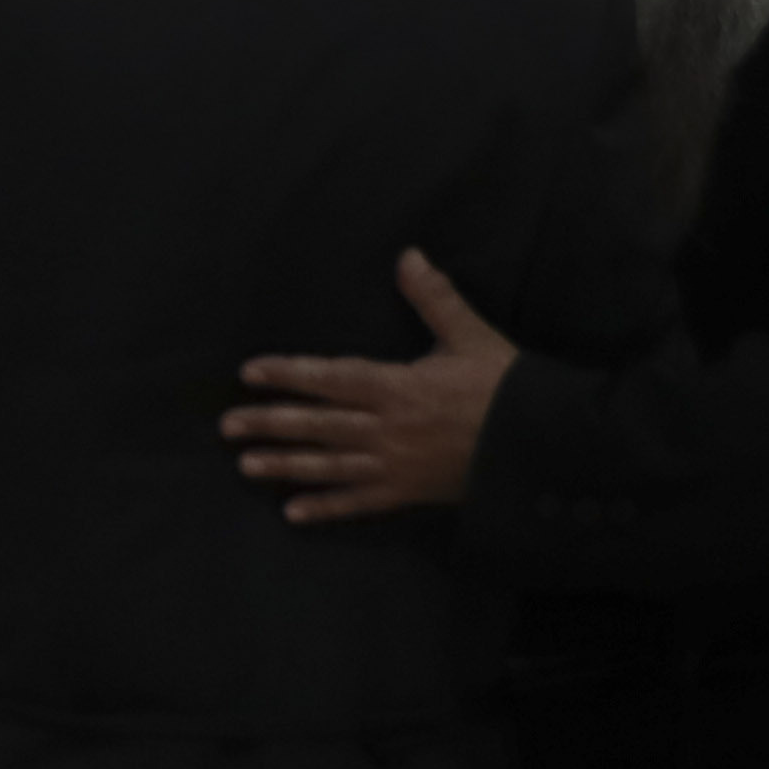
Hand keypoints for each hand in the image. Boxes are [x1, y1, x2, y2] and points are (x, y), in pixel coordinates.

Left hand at [225, 248, 515, 522]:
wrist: (542, 443)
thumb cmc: (504, 386)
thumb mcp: (470, 336)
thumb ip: (434, 299)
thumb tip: (409, 255)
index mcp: (397, 386)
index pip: (330, 377)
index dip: (288, 374)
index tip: (249, 372)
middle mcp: (387, 427)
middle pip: (318, 424)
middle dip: (270, 422)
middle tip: (226, 425)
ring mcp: (395, 464)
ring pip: (330, 464)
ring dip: (285, 465)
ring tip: (245, 465)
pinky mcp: (408, 492)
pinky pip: (360, 502)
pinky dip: (327, 508)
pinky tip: (292, 513)